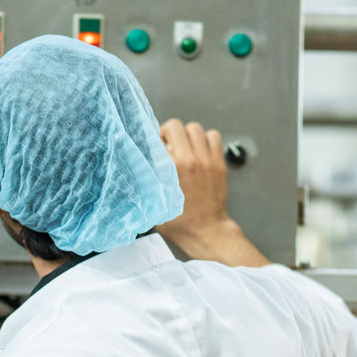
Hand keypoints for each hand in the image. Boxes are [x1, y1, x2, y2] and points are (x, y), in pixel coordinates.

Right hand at [157, 119, 267, 267]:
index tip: (150, 146)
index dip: (150, 142)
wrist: (206, 230)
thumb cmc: (180, 221)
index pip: (154, 140)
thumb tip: (138, 165)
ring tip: (184, 147)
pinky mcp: (218, 163)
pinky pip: (213, 136)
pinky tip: (200, 151)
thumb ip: (146, 181)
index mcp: (168, 170)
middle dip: (167, 133)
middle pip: (173, 126)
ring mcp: (205, 160)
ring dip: (187, 135)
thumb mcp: (153, 202)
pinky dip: (206, 139)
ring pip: (194, 128)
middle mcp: (188, 160)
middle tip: (167, 144)